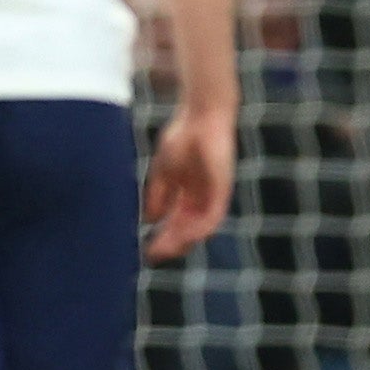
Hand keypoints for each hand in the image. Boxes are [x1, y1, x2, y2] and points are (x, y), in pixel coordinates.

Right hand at [142, 104, 233, 259]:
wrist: (201, 114)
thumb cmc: (182, 136)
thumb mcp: (163, 170)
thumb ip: (157, 195)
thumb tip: (147, 221)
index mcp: (188, 193)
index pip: (176, 223)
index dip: (162, 237)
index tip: (146, 250)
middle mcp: (202, 198)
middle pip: (186, 229)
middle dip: (169, 244)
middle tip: (152, 256)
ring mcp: (213, 194)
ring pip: (199, 228)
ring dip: (182, 241)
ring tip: (164, 249)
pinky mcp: (223, 189)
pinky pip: (212, 216)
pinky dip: (198, 229)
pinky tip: (183, 235)